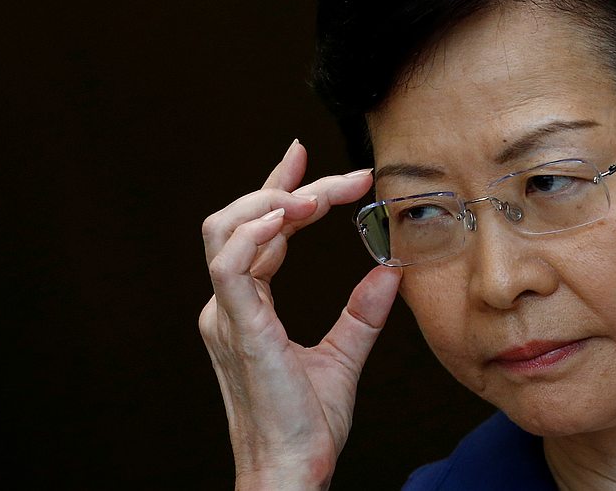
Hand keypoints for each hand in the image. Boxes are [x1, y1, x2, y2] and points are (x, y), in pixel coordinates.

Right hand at [199, 140, 401, 490]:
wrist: (292, 472)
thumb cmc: (306, 428)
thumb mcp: (342, 358)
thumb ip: (361, 315)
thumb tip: (389, 272)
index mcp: (246, 309)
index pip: (257, 233)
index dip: (276, 190)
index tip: (302, 156)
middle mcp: (228, 305)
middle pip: (239, 221)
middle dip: (281, 188)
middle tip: (334, 177)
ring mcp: (227, 315)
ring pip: (225, 232)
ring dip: (268, 203)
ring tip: (314, 196)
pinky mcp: (238, 329)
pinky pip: (230, 266)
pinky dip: (255, 235)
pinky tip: (288, 220)